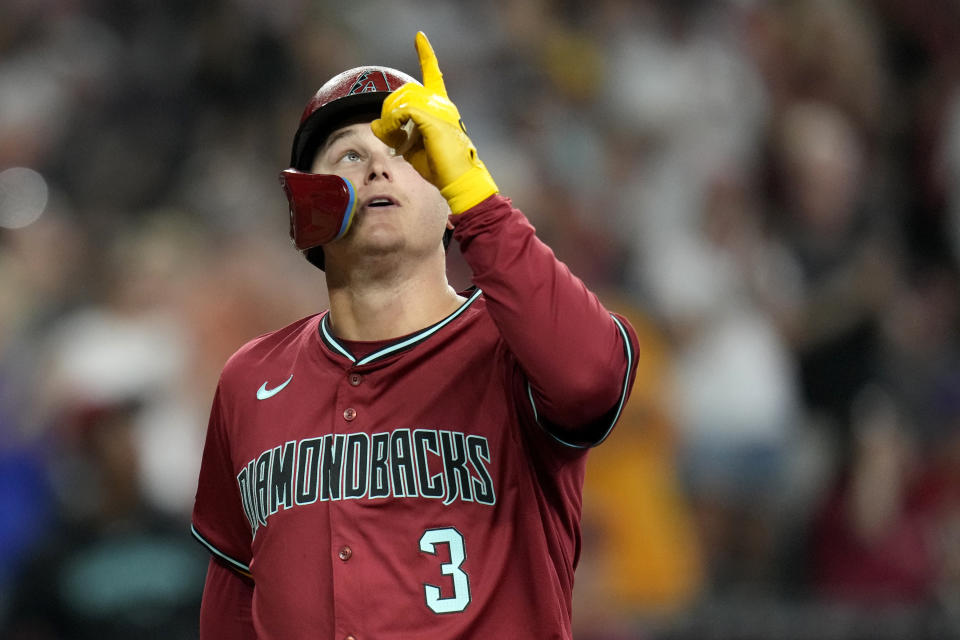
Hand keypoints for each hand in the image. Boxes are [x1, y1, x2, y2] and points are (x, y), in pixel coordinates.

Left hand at [371, 31, 497, 213]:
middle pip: (404, 91)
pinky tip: (394, 137)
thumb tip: (376, 123)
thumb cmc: (439, 167)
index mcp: (441, 107)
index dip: (426, 54)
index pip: (434, 74)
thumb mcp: (411, 147)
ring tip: (392, 139)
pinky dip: (392, 124)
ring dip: (389, 119)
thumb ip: (395, 132)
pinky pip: (402, 111)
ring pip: (401, 99)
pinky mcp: (432, 118)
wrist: (458, 180)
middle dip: (389, 110)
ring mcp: (439, 108)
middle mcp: (442, 103)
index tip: (420, 38)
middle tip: (389, 134)